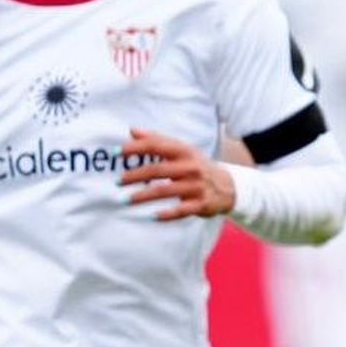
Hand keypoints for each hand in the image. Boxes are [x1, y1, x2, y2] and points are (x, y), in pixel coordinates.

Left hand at [120, 128, 237, 220]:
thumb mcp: (182, 150)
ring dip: (143, 196)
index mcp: (185, 151)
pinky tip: (151, 216)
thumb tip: (132, 130)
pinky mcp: (200, 204)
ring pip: (165, 191)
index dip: (137, 148)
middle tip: (117, 182)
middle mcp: (191, 167)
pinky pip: (180, 210)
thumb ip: (157, 140)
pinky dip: (166, 214)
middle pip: (158, 170)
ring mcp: (196, 186)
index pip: (157, 146)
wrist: (228, 187)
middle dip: (135, 176)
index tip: (117, 152)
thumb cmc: (196, 166)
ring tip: (124, 200)